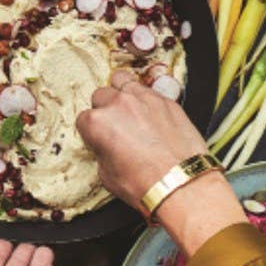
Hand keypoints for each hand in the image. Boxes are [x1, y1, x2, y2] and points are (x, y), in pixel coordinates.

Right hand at [77, 70, 245, 255]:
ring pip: (122, 80)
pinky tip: (149, 113)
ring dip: (121, 92)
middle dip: (104, 109)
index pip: (83, 118)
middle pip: (100, 95)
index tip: (98, 138)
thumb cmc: (146, 183)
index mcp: (97, 123)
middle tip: (114, 125)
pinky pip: (149, 90)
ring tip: (127, 107)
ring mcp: (144, 99)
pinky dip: (145, 99)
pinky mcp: (166, 101)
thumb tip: (106, 147)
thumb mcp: (107, 174)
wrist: (182, 185)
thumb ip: (102, 151)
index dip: (90, 131)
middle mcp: (118, 105)